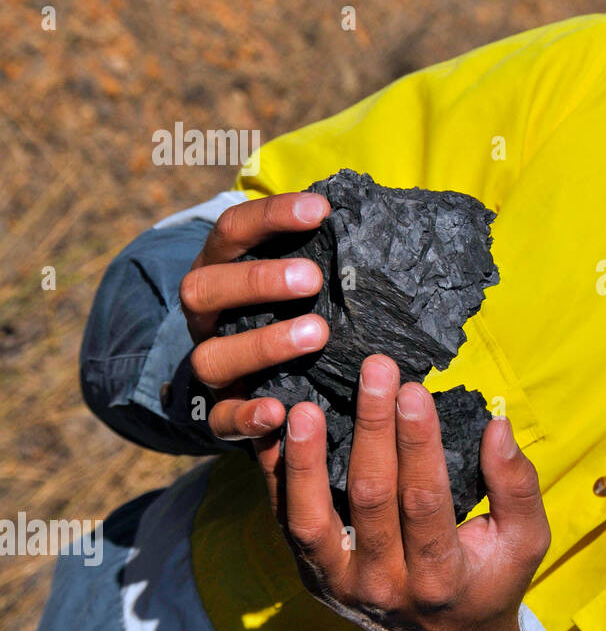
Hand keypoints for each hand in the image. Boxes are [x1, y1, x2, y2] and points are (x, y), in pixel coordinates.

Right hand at [179, 192, 331, 440]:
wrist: (263, 372)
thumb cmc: (295, 305)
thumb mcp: (300, 273)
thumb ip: (321, 250)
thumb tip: (375, 220)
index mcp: (220, 269)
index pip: (232, 230)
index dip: (270, 217)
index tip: (320, 210)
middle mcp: (205, 315)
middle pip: (204, 289)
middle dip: (257, 281)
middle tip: (312, 278)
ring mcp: (210, 363)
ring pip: (212, 357)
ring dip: (263, 345)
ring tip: (317, 334)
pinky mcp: (221, 411)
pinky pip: (220, 420)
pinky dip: (246, 417)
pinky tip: (278, 411)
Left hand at [272, 354, 552, 630]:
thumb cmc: (487, 581)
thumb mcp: (524, 542)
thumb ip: (516, 484)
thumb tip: (498, 423)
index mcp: (440, 577)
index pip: (424, 501)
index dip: (418, 444)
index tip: (414, 390)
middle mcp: (384, 585)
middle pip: (370, 498)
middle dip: (372, 428)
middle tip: (374, 370)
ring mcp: (340, 584)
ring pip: (310, 519)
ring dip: (305, 459)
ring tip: (302, 408)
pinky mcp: (313, 575)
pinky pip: (288, 524)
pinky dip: (279, 478)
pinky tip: (276, 433)